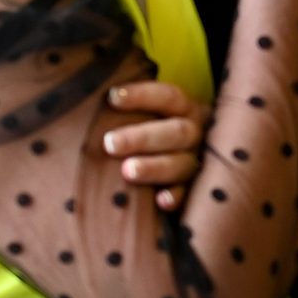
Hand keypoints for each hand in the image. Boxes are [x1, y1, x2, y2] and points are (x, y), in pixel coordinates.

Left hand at [103, 80, 210, 210]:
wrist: (193, 161)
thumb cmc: (156, 131)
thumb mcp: (155, 114)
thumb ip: (133, 109)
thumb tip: (100, 96)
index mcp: (186, 110)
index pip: (168, 97)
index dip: (142, 96)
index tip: (112, 97)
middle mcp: (195, 134)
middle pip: (175, 132)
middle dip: (142, 137)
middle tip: (110, 143)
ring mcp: (197, 162)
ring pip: (181, 164)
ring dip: (155, 167)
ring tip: (127, 171)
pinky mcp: (195, 189)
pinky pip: (189, 194)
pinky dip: (175, 197)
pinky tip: (160, 201)